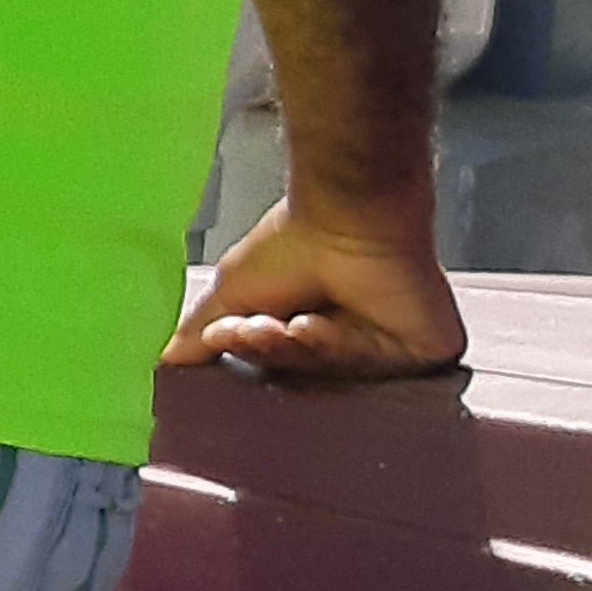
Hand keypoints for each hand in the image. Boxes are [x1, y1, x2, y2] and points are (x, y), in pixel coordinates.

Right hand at [170, 193, 468, 381]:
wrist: (345, 217)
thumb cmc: (291, 243)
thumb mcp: (232, 293)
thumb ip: (204, 332)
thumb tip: (165, 361)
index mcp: (312, 325)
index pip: (280, 359)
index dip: (252, 350)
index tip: (225, 335)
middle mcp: (354, 337)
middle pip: (306, 372)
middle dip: (272, 351)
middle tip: (250, 329)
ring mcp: (393, 348)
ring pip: (337, 373)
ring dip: (298, 348)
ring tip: (281, 322)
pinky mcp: (426, 352)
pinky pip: (376, 370)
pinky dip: (338, 348)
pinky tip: (316, 324)